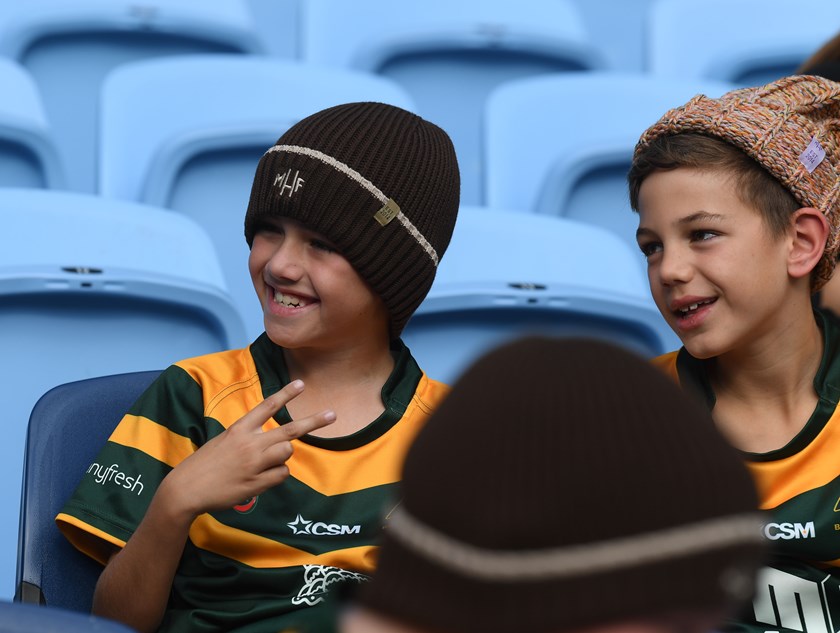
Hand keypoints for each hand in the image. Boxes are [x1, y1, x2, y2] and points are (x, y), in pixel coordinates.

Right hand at [160, 380, 334, 518]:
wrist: (185, 489)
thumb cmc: (205, 464)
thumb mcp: (224, 442)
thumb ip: (248, 438)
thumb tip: (275, 443)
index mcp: (239, 429)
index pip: (266, 407)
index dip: (286, 394)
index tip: (301, 383)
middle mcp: (249, 444)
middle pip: (289, 431)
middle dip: (313, 422)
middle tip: (332, 414)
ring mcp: (255, 464)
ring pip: (287, 453)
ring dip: (282, 457)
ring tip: (265, 462)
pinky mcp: (257, 483)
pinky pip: (281, 475)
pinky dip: (276, 475)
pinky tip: (259, 478)